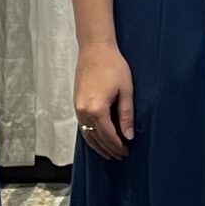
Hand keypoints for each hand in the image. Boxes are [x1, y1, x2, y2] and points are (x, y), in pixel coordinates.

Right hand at [73, 45, 135, 159]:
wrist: (95, 49)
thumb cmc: (113, 66)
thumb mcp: (126, 91)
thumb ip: (126, 115)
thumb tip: (128, 136)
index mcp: (97, 109)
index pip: (108, 136)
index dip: (118, 146)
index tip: (126, 152)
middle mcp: (84, 112)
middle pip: (97, 137)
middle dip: (109, 148)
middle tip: (121, 155)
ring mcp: (77, 108)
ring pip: (87, 134)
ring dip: (98, 145)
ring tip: (109, 153)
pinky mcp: (76, 104)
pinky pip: (82, 126)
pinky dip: (90, 136)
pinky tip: (97, 139)